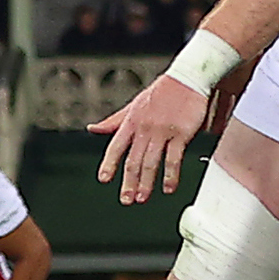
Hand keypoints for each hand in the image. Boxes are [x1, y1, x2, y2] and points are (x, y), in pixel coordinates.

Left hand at [93, 71, 215, 202]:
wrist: (186, 79)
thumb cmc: (160, 93)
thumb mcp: (133, 105)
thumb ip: (114, 121)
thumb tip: (92, 129)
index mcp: (131, 121)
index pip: (116, 146)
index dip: (109, 163)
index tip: (104, 179)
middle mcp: (144, 128)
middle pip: (133, 159)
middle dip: (128, 182)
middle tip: (126, 199)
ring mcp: (162, 131)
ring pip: (151, 162)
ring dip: (146, 183)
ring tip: (142, 198)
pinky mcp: (181, 133)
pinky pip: (174, 158)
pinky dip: (171, 175)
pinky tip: (169, 187)